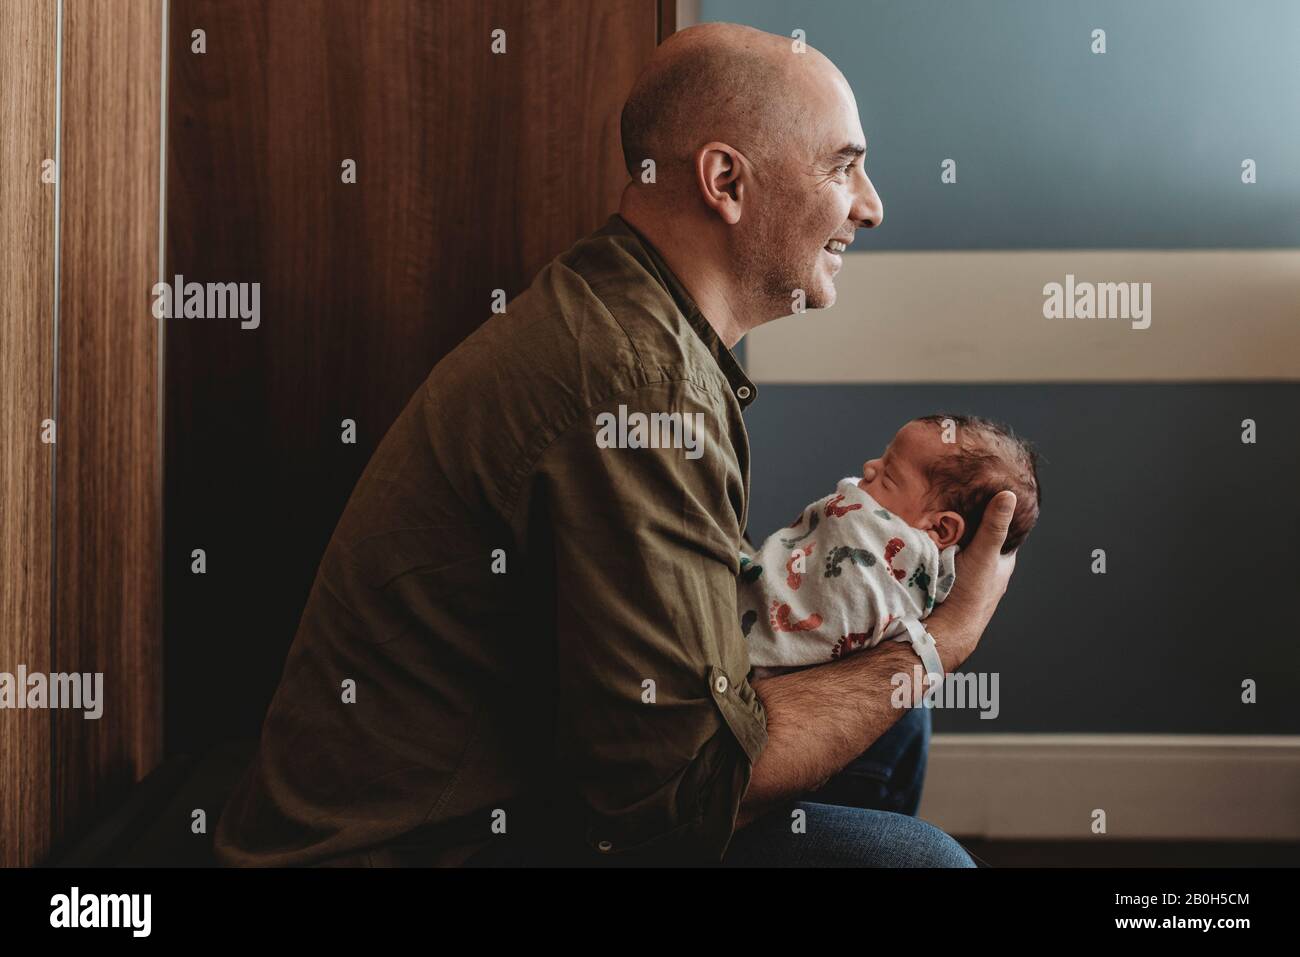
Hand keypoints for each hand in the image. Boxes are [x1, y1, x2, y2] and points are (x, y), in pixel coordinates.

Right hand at [926, 490, 1017, 671]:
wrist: (944, 625)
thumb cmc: (971, 593)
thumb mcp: (984, 555)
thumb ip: (994, 526)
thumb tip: (1009, 494)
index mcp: (1001, 562)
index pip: (1002, 530)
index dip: (995, 512)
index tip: (984, 492)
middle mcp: (985, 569)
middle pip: (979, 537)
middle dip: (969, 521)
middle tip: (954, 499)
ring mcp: (966, 575)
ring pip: (959, 547)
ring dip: (950, 534)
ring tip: (936, 512)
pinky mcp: (947, 580)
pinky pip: (943, 556)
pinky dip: (937, 546)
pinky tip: (926, 534)